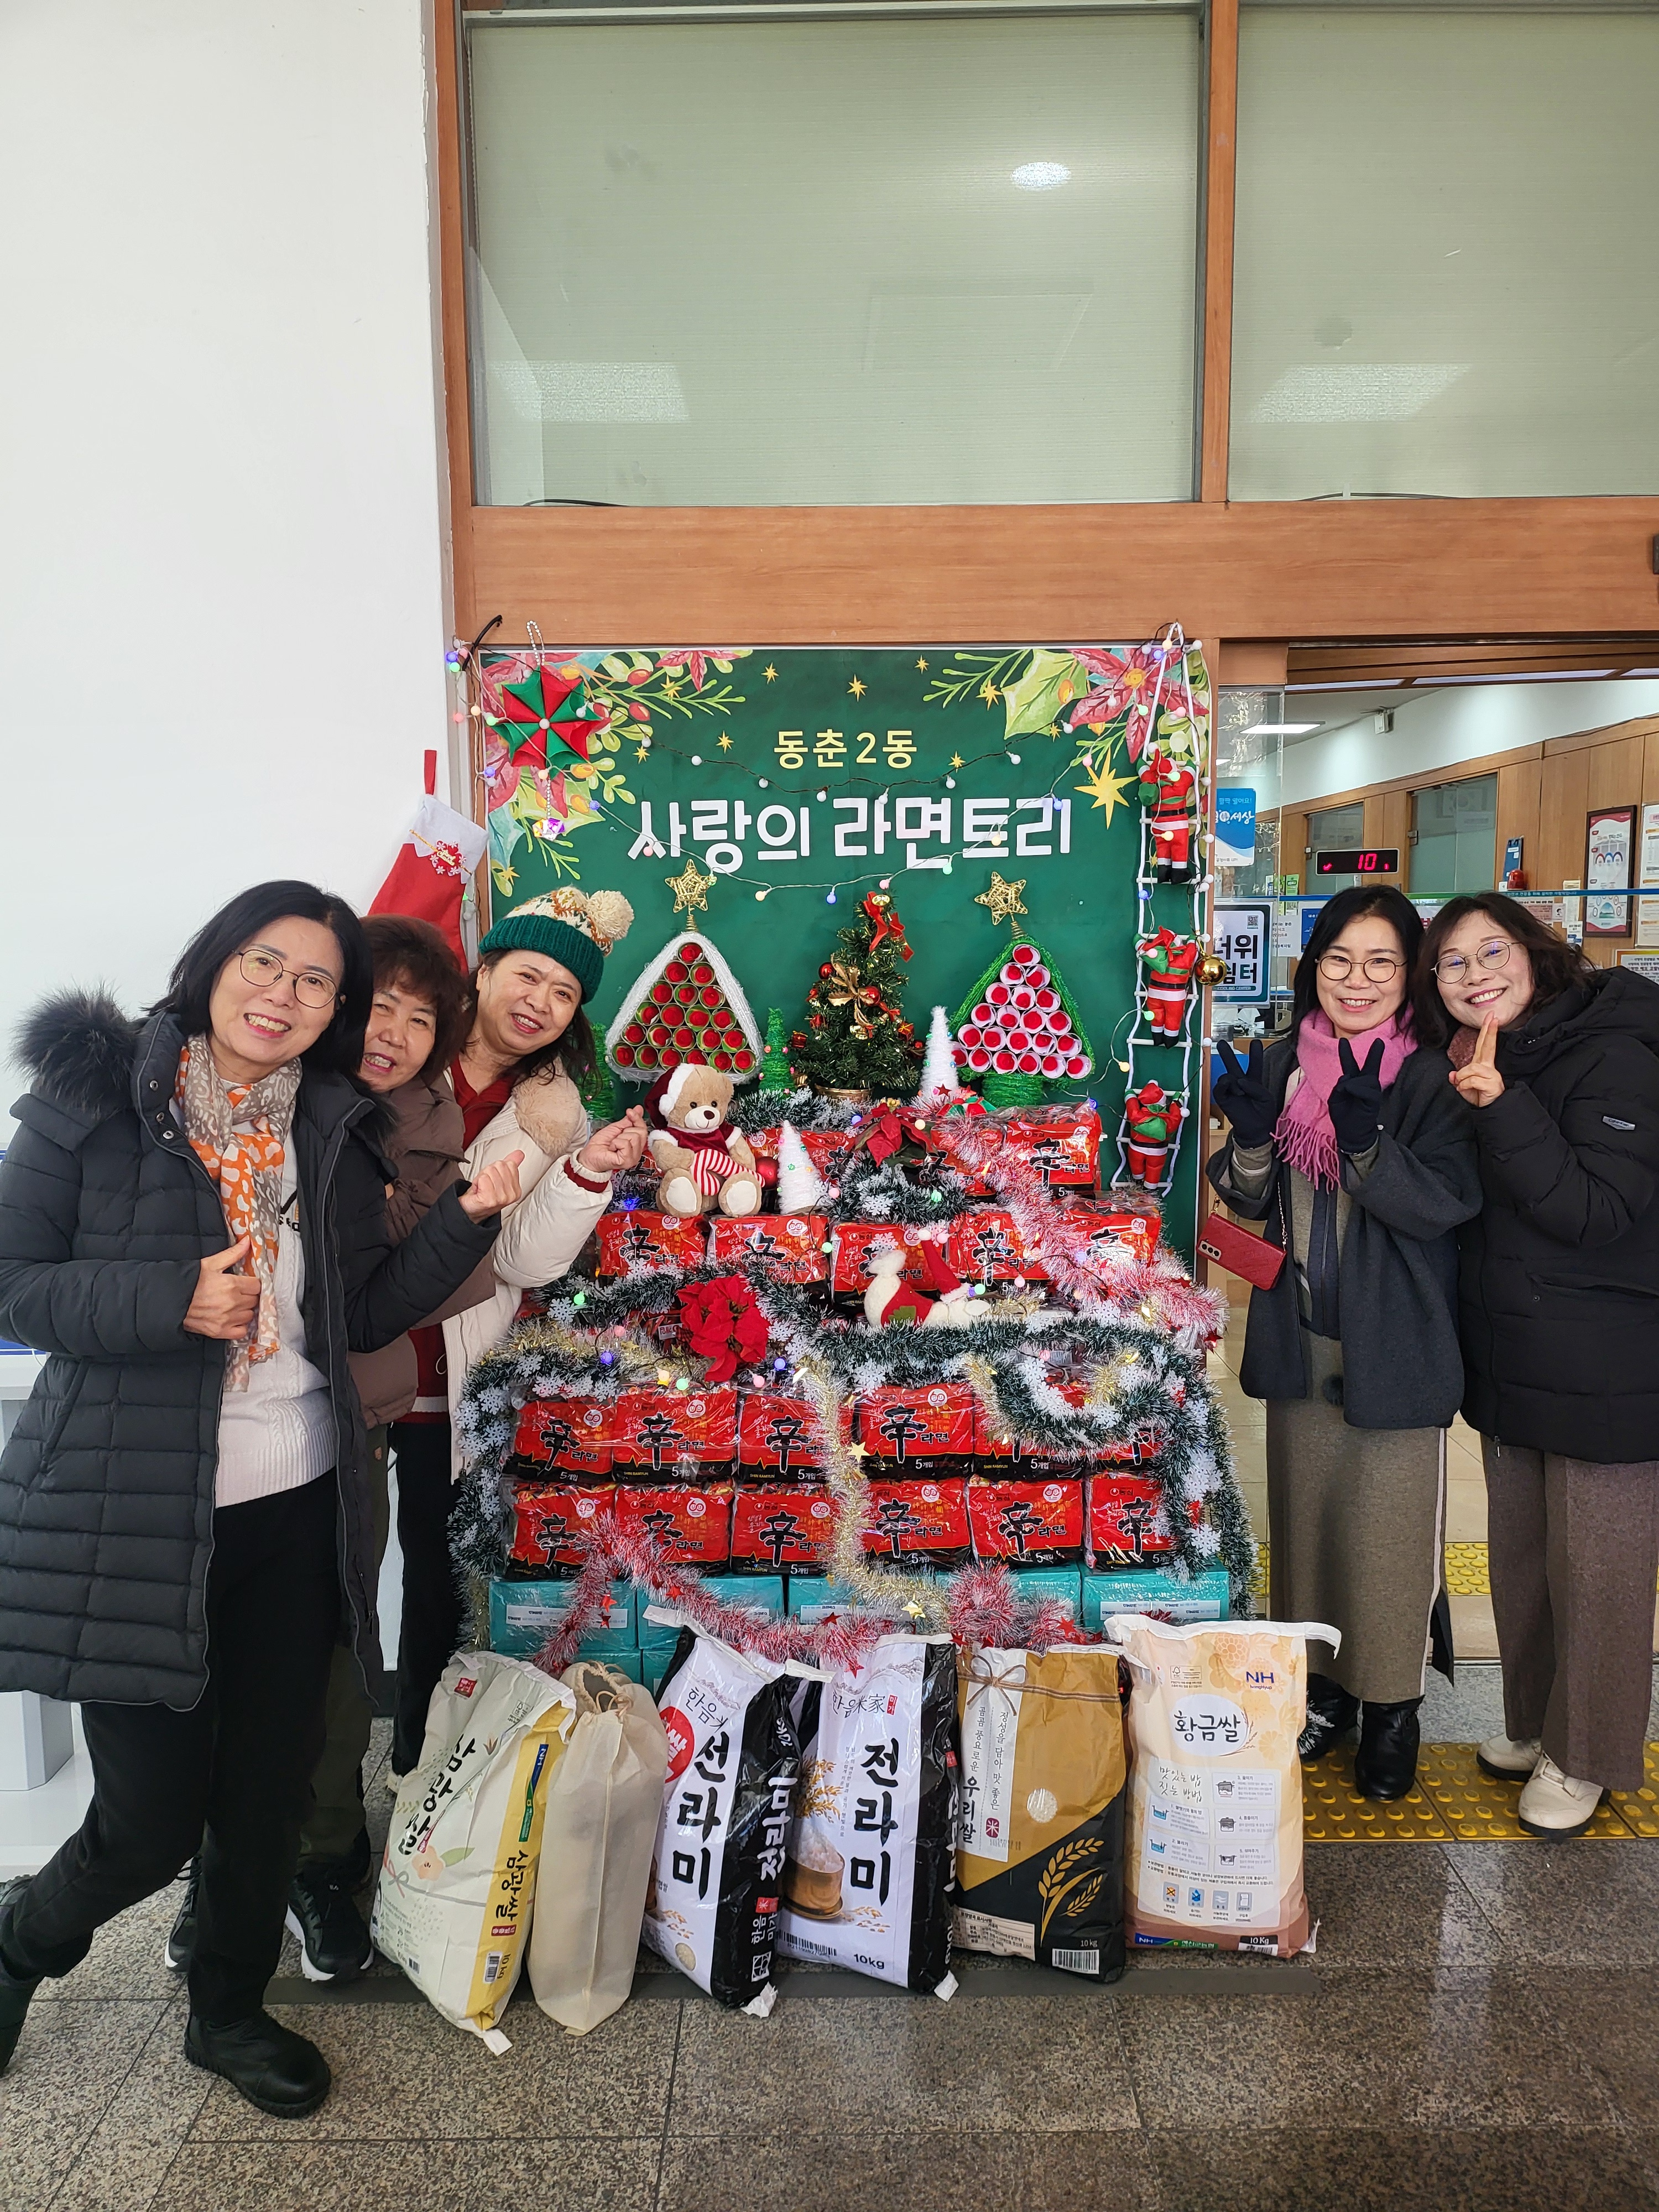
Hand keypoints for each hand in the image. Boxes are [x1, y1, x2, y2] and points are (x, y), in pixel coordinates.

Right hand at [182, 1235, 259, 1340]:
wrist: (171, 1301)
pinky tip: (232, 1318)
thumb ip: (232, 1254)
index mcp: (232, 1285)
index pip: (257, 1286)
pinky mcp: (220, 1332)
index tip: (245, 1283)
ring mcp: (227, 1319)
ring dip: (244, 1310)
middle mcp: (232, 1303)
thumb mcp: (210, 1264)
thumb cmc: (190, 1281)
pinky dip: (239, 1326)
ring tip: (233, 1305)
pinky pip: (241, 1331)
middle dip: (248, 1295)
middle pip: (254, 1300)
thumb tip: (248, 1242)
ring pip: (249, 1315)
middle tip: (237, 1293)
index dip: (252, 1284)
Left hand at [459, 1149, 523, 1220]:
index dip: (497, 1168)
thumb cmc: (483, 1194)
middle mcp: (511, 1195)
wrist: (472, 1209)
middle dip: (488, 1172)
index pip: (509, 1164)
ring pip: (490, 1171)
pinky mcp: (490, 1199)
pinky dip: (477, 1182)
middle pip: (499, 1166)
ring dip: (481, 1178)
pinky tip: (479, 1191)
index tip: (494, 1179)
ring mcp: (501, 1198)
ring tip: (482, 1187)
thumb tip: (519, 1154)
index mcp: (516, 1189)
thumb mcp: (498, 1177)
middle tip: (486, 1184)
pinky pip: (483, 1178)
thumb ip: (510, 1164)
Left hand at [579, 1106, 647, 1177]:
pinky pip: (625, 1144)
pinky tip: (612, 1148)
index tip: (629, 1112)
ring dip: (619, 1138)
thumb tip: (638, 1109)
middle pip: (641, 1132)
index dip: (637, 1118)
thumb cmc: (600, 1144)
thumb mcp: (616, 1128)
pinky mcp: (627, 1161)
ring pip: (634, 1137)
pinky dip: (616, 1143)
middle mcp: (637, 1152)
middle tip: (616, 1137)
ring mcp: (633, 1158)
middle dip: (626, 1131)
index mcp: (636, 1144)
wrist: (590, 1155)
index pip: (644, 1128)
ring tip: (613, 1144)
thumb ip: (629, 1120)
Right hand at [1212, 1039, 1276, 1148]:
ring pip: (1226, 1075)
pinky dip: (1225, 1084)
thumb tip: (1239, 1081)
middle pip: (1233, 1065)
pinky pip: (1219, 1087)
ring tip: (1240, 1091)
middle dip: (1227, 1054)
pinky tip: (1232, 1087)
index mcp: (1254, 1082)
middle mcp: (1241, 1084)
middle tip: (1221, 1042)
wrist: (1256, 1131)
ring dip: (1233, 1079)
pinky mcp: (1223, 1099)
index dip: (1255, 1054)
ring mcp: (1231, 1091)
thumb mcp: (1266, 1097)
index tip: (1255, 1042)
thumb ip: (1255, 1087)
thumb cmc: (1264, 1114)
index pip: (1254, 1065)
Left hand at [1329, 1038, 1386, 1154]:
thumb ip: (1339, 1086)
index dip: (1345, 1053)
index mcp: (1352, 1083)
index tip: (1343, 1041)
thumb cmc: (1343, 1116)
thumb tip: (1347, 1078)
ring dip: (1351, 1084)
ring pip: (1362, 1078)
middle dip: (1375, 1054)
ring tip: (1346, 1094)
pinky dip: (1355, 1090)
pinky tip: (1352, 1095)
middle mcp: (1364, 1085)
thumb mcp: (1334, 1098)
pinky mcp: (1374, 1098)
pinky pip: (1364, 1088)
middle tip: (1379, 1041)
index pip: (1349, 1065)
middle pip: (1369, 1066)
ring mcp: (1371, 1091)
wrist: (1350, 1133)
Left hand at [1449, 1014, 1503, 1106]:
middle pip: (1487, 1046)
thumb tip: (1452, 1074)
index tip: (1492, 1018)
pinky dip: (1464, 1086)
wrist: (1491, 1110)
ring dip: (1462, 1079)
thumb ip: (1458, 1079)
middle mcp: (1488, 1067)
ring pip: (1469, 1069)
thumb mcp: (1464, 1087)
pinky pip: (1470, 1080)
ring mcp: (1491, 1074)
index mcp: (1483, 1064)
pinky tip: (1466, 1091)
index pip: (1484, 1045)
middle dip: (1489, 1031)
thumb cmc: (1479, 1097)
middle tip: (1492, 1017)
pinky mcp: (1491, 1083)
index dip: (1487, 1031)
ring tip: (1464, 1087)